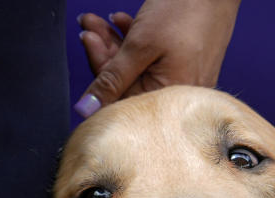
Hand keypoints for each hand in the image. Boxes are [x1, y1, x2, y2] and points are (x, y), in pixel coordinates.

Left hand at [74, 0, 240, 116]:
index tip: (87, 43)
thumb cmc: (187, 10)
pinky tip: (123, 23)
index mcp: (167, 97)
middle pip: (127, 84)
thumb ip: (111, 79)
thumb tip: (87, 110)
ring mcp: (182, 79)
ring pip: (136, 69)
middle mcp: (176, 95)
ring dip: (115, 44)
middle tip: (89, 28)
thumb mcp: (140, 45)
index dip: (99, 72)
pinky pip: (152, 61)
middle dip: (104, 53)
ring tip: (100, 22)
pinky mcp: (184, 65)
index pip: (119, 98)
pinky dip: (135, 43)